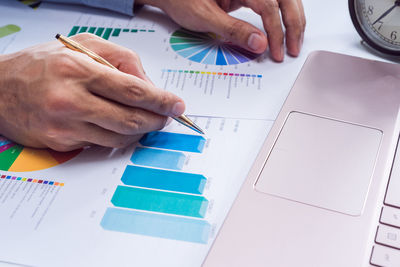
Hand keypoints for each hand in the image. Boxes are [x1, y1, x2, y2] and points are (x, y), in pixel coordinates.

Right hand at [0, 33, 184, 150]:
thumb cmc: (41, 64)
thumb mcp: (82, 45)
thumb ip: (121, 60)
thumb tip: (150, 85)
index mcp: (79, 69)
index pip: (134, 90)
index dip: (161, 101)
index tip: (176, 105)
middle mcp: (71, 99)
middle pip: (131, 119)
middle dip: (156, 120)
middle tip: (166, 117)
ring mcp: (65, 125)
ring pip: (119, 137)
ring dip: (139, 132)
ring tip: (144, 122)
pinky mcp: (61, 142)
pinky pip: (101, 144)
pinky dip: (117, 137)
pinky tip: (118, 127)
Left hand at [138, 0, 305, 61]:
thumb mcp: (205, 17)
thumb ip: (233, 30)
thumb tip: (259, 44)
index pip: (268, 5)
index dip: (275, 30)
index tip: (275, 51)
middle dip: (293, 23)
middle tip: (292, 49)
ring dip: (291, 19)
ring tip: (292, 42)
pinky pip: (271, 3)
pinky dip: (279, 17)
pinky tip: (282, 32)